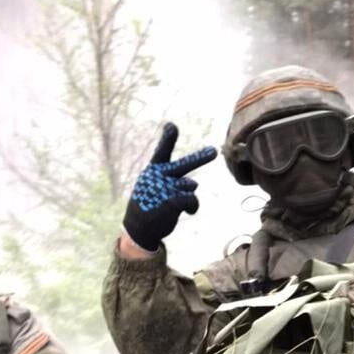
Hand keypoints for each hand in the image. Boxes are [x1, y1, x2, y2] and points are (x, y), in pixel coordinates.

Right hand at [122, 123, 216, 252]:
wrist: (139, 227)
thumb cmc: (151, 204)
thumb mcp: (158, 189)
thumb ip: (176, 181)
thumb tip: (194, 183)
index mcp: (154, 170)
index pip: (162, 152)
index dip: (168, 139)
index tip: (171, 126)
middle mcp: (159, 176)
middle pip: (184, 165)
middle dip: (200, 158)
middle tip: (214, 152)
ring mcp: (165, 188)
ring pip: (191, 186)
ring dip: (188, 196)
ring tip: (174, 204)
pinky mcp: (172, 201)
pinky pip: (193, 199)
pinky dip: (193, 206)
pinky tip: (189, 212)